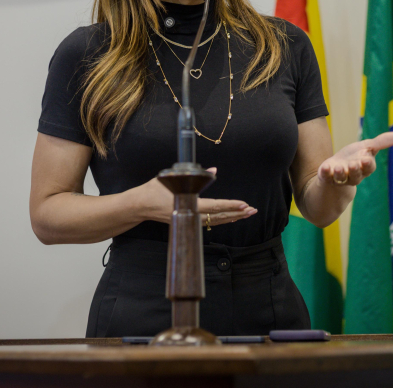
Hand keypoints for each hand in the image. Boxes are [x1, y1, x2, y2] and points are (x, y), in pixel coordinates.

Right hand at [138, 167, 256, 224]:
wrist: (139, 206)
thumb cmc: (153, 190)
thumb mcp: (172, 176)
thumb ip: (194, 174)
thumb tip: (213, 170)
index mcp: (187, 204)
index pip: (214, 206)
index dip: (230, 206)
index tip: (244, 205)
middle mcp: (190, 215)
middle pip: (218, 217)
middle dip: (237, 214)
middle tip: (252, 210)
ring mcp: (188, 221)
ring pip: (215, 222)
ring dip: (232, 217)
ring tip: (246, 214)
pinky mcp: (187, 222)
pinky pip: (209, 223)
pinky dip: (222, 219)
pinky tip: (231, 217)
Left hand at [317, 132, 392, 186]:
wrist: (336, 168)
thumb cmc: (354, 156)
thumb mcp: (367, 147)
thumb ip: (382, 142)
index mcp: (364, 168)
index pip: (368, 168)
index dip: (367, 164)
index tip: (366, 158)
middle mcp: (353, 175)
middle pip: (355, 175)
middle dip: (355, 170)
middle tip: (353, 164)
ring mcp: (339, 178)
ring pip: (341, 178)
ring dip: (340, 173)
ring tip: (338, 167)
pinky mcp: (327, 177)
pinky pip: (326, 177)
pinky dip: (325, 173)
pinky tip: (325, 167)